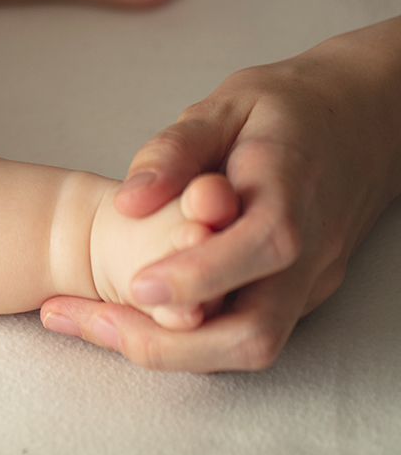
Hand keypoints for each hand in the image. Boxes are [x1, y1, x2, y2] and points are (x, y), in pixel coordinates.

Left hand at [40, 17, 400, 371]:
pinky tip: (128, 316)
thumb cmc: (285, 109)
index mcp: (292, 187)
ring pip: (251, 345)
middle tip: (93, 320)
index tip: (136, 284)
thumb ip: (175, 149)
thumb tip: (129, 202)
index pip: (264, 245)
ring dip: (170, 350)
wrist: (360, 121)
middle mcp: (311, 248)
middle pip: (257, 329)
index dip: (201, 274)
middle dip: (171, 343)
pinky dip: (185, 339)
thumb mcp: (225, 105)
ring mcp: (309, 280)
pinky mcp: (297, 296)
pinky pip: (244, 333)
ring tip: (93, 323)